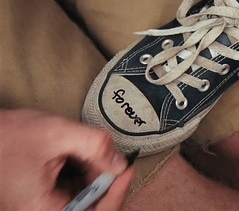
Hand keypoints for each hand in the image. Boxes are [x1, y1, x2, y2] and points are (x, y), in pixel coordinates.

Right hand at [0, 109, 133, 210]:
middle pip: (88, 208)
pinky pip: (71, 195)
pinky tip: (82, 157)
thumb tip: (120, 162)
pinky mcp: (43, 201)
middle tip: (114, 157)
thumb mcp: (58, 133)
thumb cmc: (12, 135)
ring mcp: (43, 208)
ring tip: (94, 152)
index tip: (128, 170)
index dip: (116, 195)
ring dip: (94, 179)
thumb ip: (94, 144)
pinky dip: (82, 176)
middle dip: (105, 183)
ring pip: (82, 201)